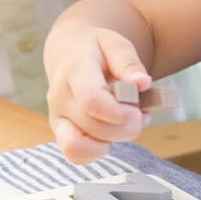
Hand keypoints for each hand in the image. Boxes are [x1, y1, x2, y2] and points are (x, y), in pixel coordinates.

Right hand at [46, 26, 153, 163]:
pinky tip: (111, 135)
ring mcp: (57, 116)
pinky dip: (97, 152)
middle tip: (141, 116)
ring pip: (79, 146)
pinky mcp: (60, 131)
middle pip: (92, 126)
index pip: (91, 99)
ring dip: (112, 141)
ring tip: (126, 125)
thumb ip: (129, 62)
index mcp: (74, 70)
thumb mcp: (115, 44)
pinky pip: (75, 155)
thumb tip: (143, 83)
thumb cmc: (96, 49)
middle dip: (125, 128)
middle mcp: (60, 96)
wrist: (68, 52)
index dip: (118, 113)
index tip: (138, 112)